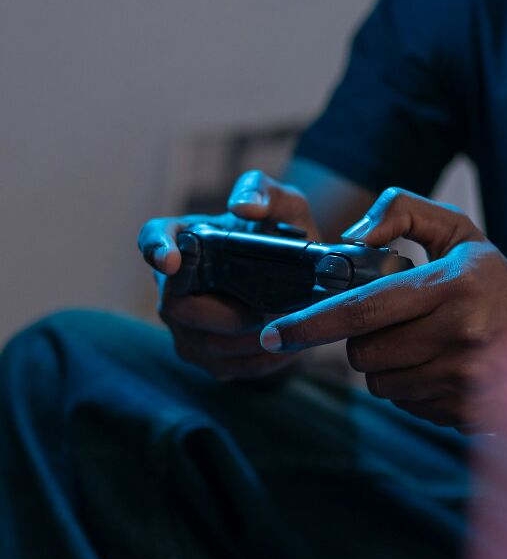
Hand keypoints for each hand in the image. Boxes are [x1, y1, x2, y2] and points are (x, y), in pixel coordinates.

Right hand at [138, 170, 320, 380]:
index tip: (171, 261)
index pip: (152, 239)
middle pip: (180, 309)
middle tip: (271, 310)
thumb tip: (243, 206)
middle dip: (227, 314)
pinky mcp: (207, 357)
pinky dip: (261, 360)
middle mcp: (173, 286)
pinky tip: (285, 345)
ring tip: (284, 326)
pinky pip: (227, 366)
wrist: (301, 280)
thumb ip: (266, 192)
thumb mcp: (285, 205)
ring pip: (205, 346)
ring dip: (249, 340)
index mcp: (184, 239)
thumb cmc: (283, 236)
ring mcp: (185, 326)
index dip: (157, 251)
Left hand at [259, 187, 506, 428]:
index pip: (365, 309)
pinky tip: (438, 365)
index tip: (272, 333)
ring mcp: (463, 382)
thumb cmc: (494, 280)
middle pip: (363, 353)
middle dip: (359, 339)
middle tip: (393, 321)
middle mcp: (460, 337)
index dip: (311, 323)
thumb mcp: (458, 230)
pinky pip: (404, 403)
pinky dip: (407, 385)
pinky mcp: (463, 412)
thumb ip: (403, 211)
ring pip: (379, 383)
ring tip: (422, 342)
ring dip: (385, 364)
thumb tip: (353, 237)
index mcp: (453, 288)